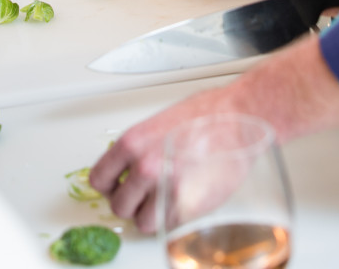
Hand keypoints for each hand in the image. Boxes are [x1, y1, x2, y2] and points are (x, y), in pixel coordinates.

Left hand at [89, 85, 246, 233]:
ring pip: (143, 221)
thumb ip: (140, 148)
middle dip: (132, 202)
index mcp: (133, 142)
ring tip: (165, 198)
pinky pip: (169, 225)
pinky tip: (184, 197)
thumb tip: (127, 165)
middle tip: (144, 195)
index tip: (116, 186)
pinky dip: (175, 217)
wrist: (239, 117)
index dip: (110, 185)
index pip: (99, 179)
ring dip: (152, 214)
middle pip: (119, 205)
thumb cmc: (206, 114)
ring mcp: (166, 189)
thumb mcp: (159, 123)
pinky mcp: (188, 206)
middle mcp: (146, 167)